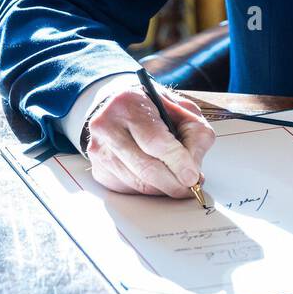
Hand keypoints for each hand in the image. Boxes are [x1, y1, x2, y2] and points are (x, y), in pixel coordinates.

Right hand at [83, 74, 215, 196]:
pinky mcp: (98, 168)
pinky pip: (127, 188)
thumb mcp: (182, 109)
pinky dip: (148, 189)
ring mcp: (99, 149)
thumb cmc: (153, 108)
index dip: (177, 162)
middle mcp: (107, 125)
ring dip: (162, 188)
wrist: (118, 107)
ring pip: (137, 182)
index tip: (192, 177)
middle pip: (145, 166)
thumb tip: (193, 170)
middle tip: (190, 187)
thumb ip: (194, 135)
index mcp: (129, 103)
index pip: (155, 140)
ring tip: (178, 182)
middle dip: (173, 182)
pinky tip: (158, 179)